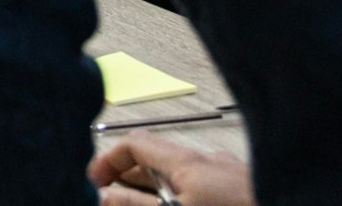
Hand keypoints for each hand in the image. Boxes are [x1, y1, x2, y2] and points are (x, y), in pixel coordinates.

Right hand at [90, 131, 253, 205]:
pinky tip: (187, 205)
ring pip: (182, 179)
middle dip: (130, 182)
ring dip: (158, 194)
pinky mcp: (246, 190)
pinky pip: (206, 189)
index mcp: (188, 161)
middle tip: (115, 202)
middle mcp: (210, 160)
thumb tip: (102, 196)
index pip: (133, 143)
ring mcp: (232, 175)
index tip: (95, 184)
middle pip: (156, 161)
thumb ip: (135, 205)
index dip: (107, 161)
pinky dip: (186, 198)